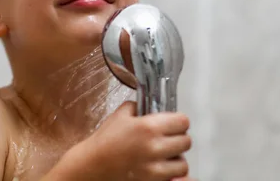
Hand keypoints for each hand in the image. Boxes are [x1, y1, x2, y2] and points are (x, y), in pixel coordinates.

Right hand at [68, 101, 191, 180]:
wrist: (93, 165)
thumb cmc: (104, 141)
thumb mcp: (120, 115)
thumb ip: (137, 106)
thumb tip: (149, 106)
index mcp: (148, 127)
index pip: (183, 121)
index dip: (178, 121)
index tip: (174, 123)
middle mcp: (155, 147)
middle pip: (186, 141)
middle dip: (179, 138)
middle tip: (169, 138)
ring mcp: (155, 167)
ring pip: (183, 163)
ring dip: (176, 158)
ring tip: (165, 155)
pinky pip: (175, 178)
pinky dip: (171, 174)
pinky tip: (161, 167)